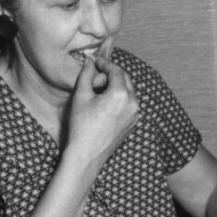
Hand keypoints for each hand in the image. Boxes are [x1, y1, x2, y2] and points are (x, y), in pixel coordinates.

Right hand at [66, 54, 138, 169]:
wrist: (86, 155)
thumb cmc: (81, 126)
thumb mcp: (81, 96)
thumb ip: (86, 74)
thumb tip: (89, 61)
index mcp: (121, 94)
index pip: (116, 70)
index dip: (104, 63)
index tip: (95, 61)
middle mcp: (133, 103)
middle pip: (125, 79)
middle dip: (111, 74)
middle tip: (96, 74)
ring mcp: (135, 114)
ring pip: (128, 92)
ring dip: (115, 86)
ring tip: (97, 90)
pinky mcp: (133, 123)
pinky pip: (128, 104)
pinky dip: (119, 98)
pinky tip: (104, 103)